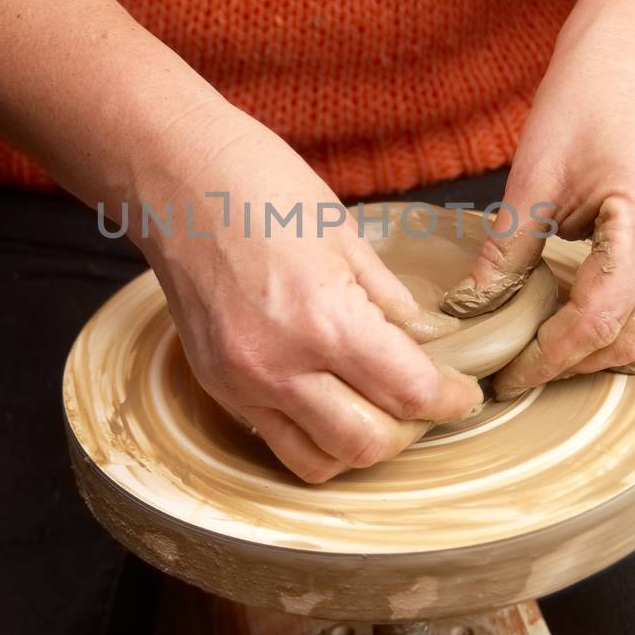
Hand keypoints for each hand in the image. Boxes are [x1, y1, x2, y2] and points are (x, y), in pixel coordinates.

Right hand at [136, 101, 482, 481]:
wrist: (171, 174)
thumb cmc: (258, 184)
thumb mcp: (345, 233)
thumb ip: (387, 298)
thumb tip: (422, 340)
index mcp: (325, 319)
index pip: (409, 394)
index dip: (450, 400)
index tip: (462, 391)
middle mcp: (280, 366)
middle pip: (367, 445)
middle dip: (409, 429)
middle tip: (422, 398)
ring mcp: (240, 381)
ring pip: (317, 461)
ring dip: (357, 444)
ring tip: (372, 405)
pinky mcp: (214, 384)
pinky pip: (273, 436)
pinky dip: (309, 431)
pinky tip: (324, 394)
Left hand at [442, 16, 634, 398]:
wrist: (624, 70)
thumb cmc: (578, 109)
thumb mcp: (531, 182)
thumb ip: (505, 254)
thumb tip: (470, 314)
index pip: (594, 321)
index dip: (546, 359)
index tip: (503, 377)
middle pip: (629, 343)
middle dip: (570, 366)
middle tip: (515, 374)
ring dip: (595, 355)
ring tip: (539, 355)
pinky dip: (615, 331)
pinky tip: (568, 325)